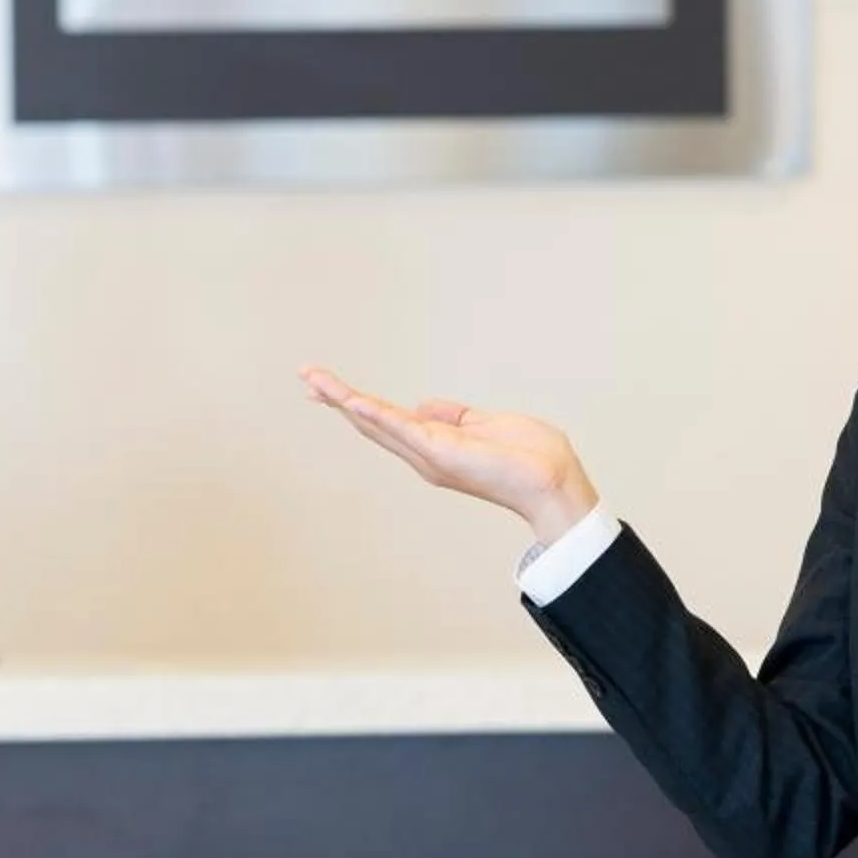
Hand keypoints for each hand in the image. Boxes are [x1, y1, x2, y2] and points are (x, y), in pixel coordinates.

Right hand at [299, 367, 600, 543]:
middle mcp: (424, 454)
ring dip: (344, 400)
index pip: (386, 419)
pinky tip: (352, 400)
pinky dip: (376, 414)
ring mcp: (429, 454)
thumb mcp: (485, 425)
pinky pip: (401, 429)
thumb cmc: (529, 458)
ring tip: (314, 380)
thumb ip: (452, 415)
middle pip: (370, 422)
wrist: (552, 481)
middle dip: (336, 398)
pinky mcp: (441, 452)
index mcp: (434, 445)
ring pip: (377, 422)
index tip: (326, 388)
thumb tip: (423, 403)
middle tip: (305, 377)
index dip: (355, 403)